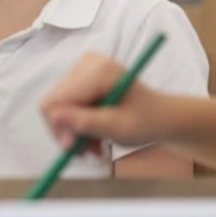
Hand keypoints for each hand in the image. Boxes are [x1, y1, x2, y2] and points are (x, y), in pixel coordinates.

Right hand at [40, 52, 166, 151]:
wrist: (162, 116)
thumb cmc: (148, 121)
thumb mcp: (119, 127)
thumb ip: (86, 122)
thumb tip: (53, 118)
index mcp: (98, 71)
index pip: (55, 100)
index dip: (59, 127)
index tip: (74, 150)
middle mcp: (86, 64)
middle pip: (55, 103)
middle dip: (68, 131)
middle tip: (88, 152)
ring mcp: (83, 69)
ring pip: (59, 107)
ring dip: (74, 131)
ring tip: (95, 146)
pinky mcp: (81, 78)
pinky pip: (65, 105)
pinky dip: (77, 124)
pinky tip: (94, 134)